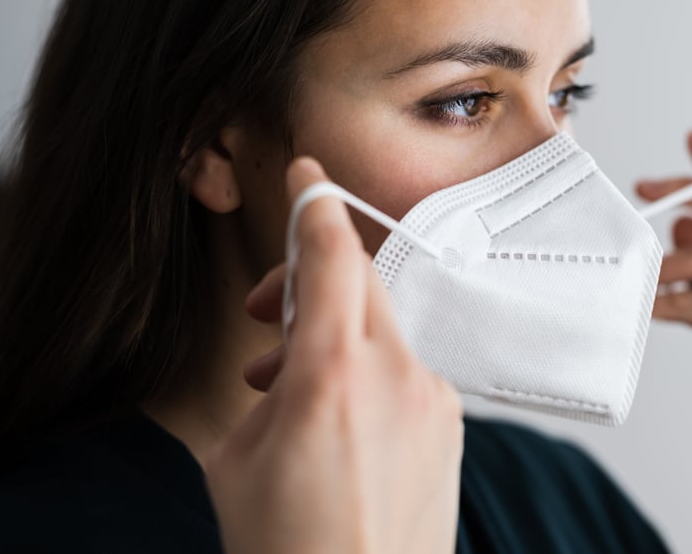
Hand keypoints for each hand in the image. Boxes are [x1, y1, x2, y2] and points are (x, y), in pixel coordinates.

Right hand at [203, 157, 463, 553]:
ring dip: (335, 334)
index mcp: (334, 375)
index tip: (307, 175)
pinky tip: (334, 418)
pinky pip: (407, 371)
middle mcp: (398, 378)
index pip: (331, 255)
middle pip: (361, 283)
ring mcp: (435, 404)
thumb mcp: (238, 459)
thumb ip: (272, 386)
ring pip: (383, 329)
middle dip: (310, 279)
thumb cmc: (283, 550)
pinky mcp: (452, 430)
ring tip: (284, 384)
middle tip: (265, 310)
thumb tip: (293, 362)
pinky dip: (367, 372)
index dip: (316, 204)